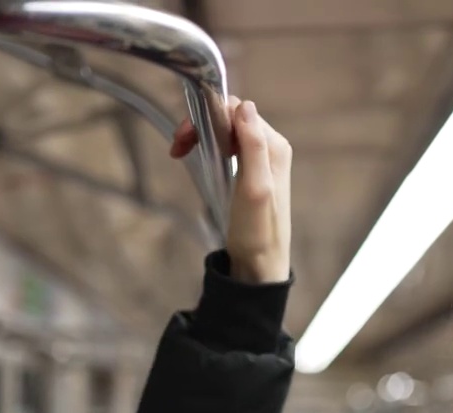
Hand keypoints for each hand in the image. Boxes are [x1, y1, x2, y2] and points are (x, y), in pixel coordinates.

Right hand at [171, 96, 291, 283]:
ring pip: (227, 130)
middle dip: (201, 125)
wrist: (259, 265)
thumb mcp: (254, 189)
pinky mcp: (251, 171)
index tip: (185, 139)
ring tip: (180, 151)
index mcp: (274, 146)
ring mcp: (261, 159)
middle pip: (231, 117)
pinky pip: (228, 145)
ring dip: (201, 135)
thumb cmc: (257, 232)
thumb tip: (244, 107)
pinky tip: (195, 157)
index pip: (237, 110)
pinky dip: (208, 146)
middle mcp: (270, 147)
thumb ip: (253, 147)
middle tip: (178, 147)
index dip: (209, 117)